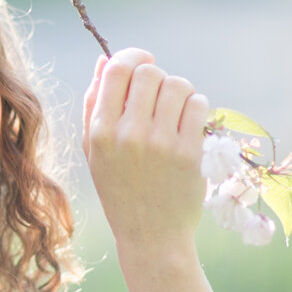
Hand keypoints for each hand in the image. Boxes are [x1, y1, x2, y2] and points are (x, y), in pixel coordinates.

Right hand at [82, 47, 208, 256]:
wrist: (150, 236)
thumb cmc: (119, 188)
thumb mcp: (94, 151)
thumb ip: (93, 104)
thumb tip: (104, 60)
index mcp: (100, 131)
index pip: (117, 70)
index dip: (132, 55)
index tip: (143, 60)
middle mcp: (129, 135)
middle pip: (150, 72)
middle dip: (157, 76)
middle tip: (159, 95)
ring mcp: (161, 144)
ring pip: (178, 85)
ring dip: (179, 91)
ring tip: (175, 110)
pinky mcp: (190, 153)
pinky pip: (198, 105)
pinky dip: (196, 108)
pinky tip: (188, 125)